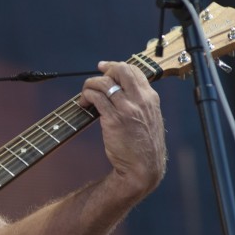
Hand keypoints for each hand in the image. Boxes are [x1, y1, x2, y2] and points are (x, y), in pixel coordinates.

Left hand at [80, 61, 166, 196]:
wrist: (143, 168)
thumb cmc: (144, 147)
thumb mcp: (151, 119)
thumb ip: (141, 103)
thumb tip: (122, 91)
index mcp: (151, 98)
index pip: (134, 70)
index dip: (116, 66)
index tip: (104, 68)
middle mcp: (140, 100)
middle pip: (120, 70)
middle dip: (104, 70)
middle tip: (94, 80)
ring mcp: (127, 109)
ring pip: (104, 82)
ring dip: (89, 85)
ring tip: (85, 96)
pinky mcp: (113, 119)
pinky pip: (96, 97)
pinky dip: (86, 96)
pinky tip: (83, 104)